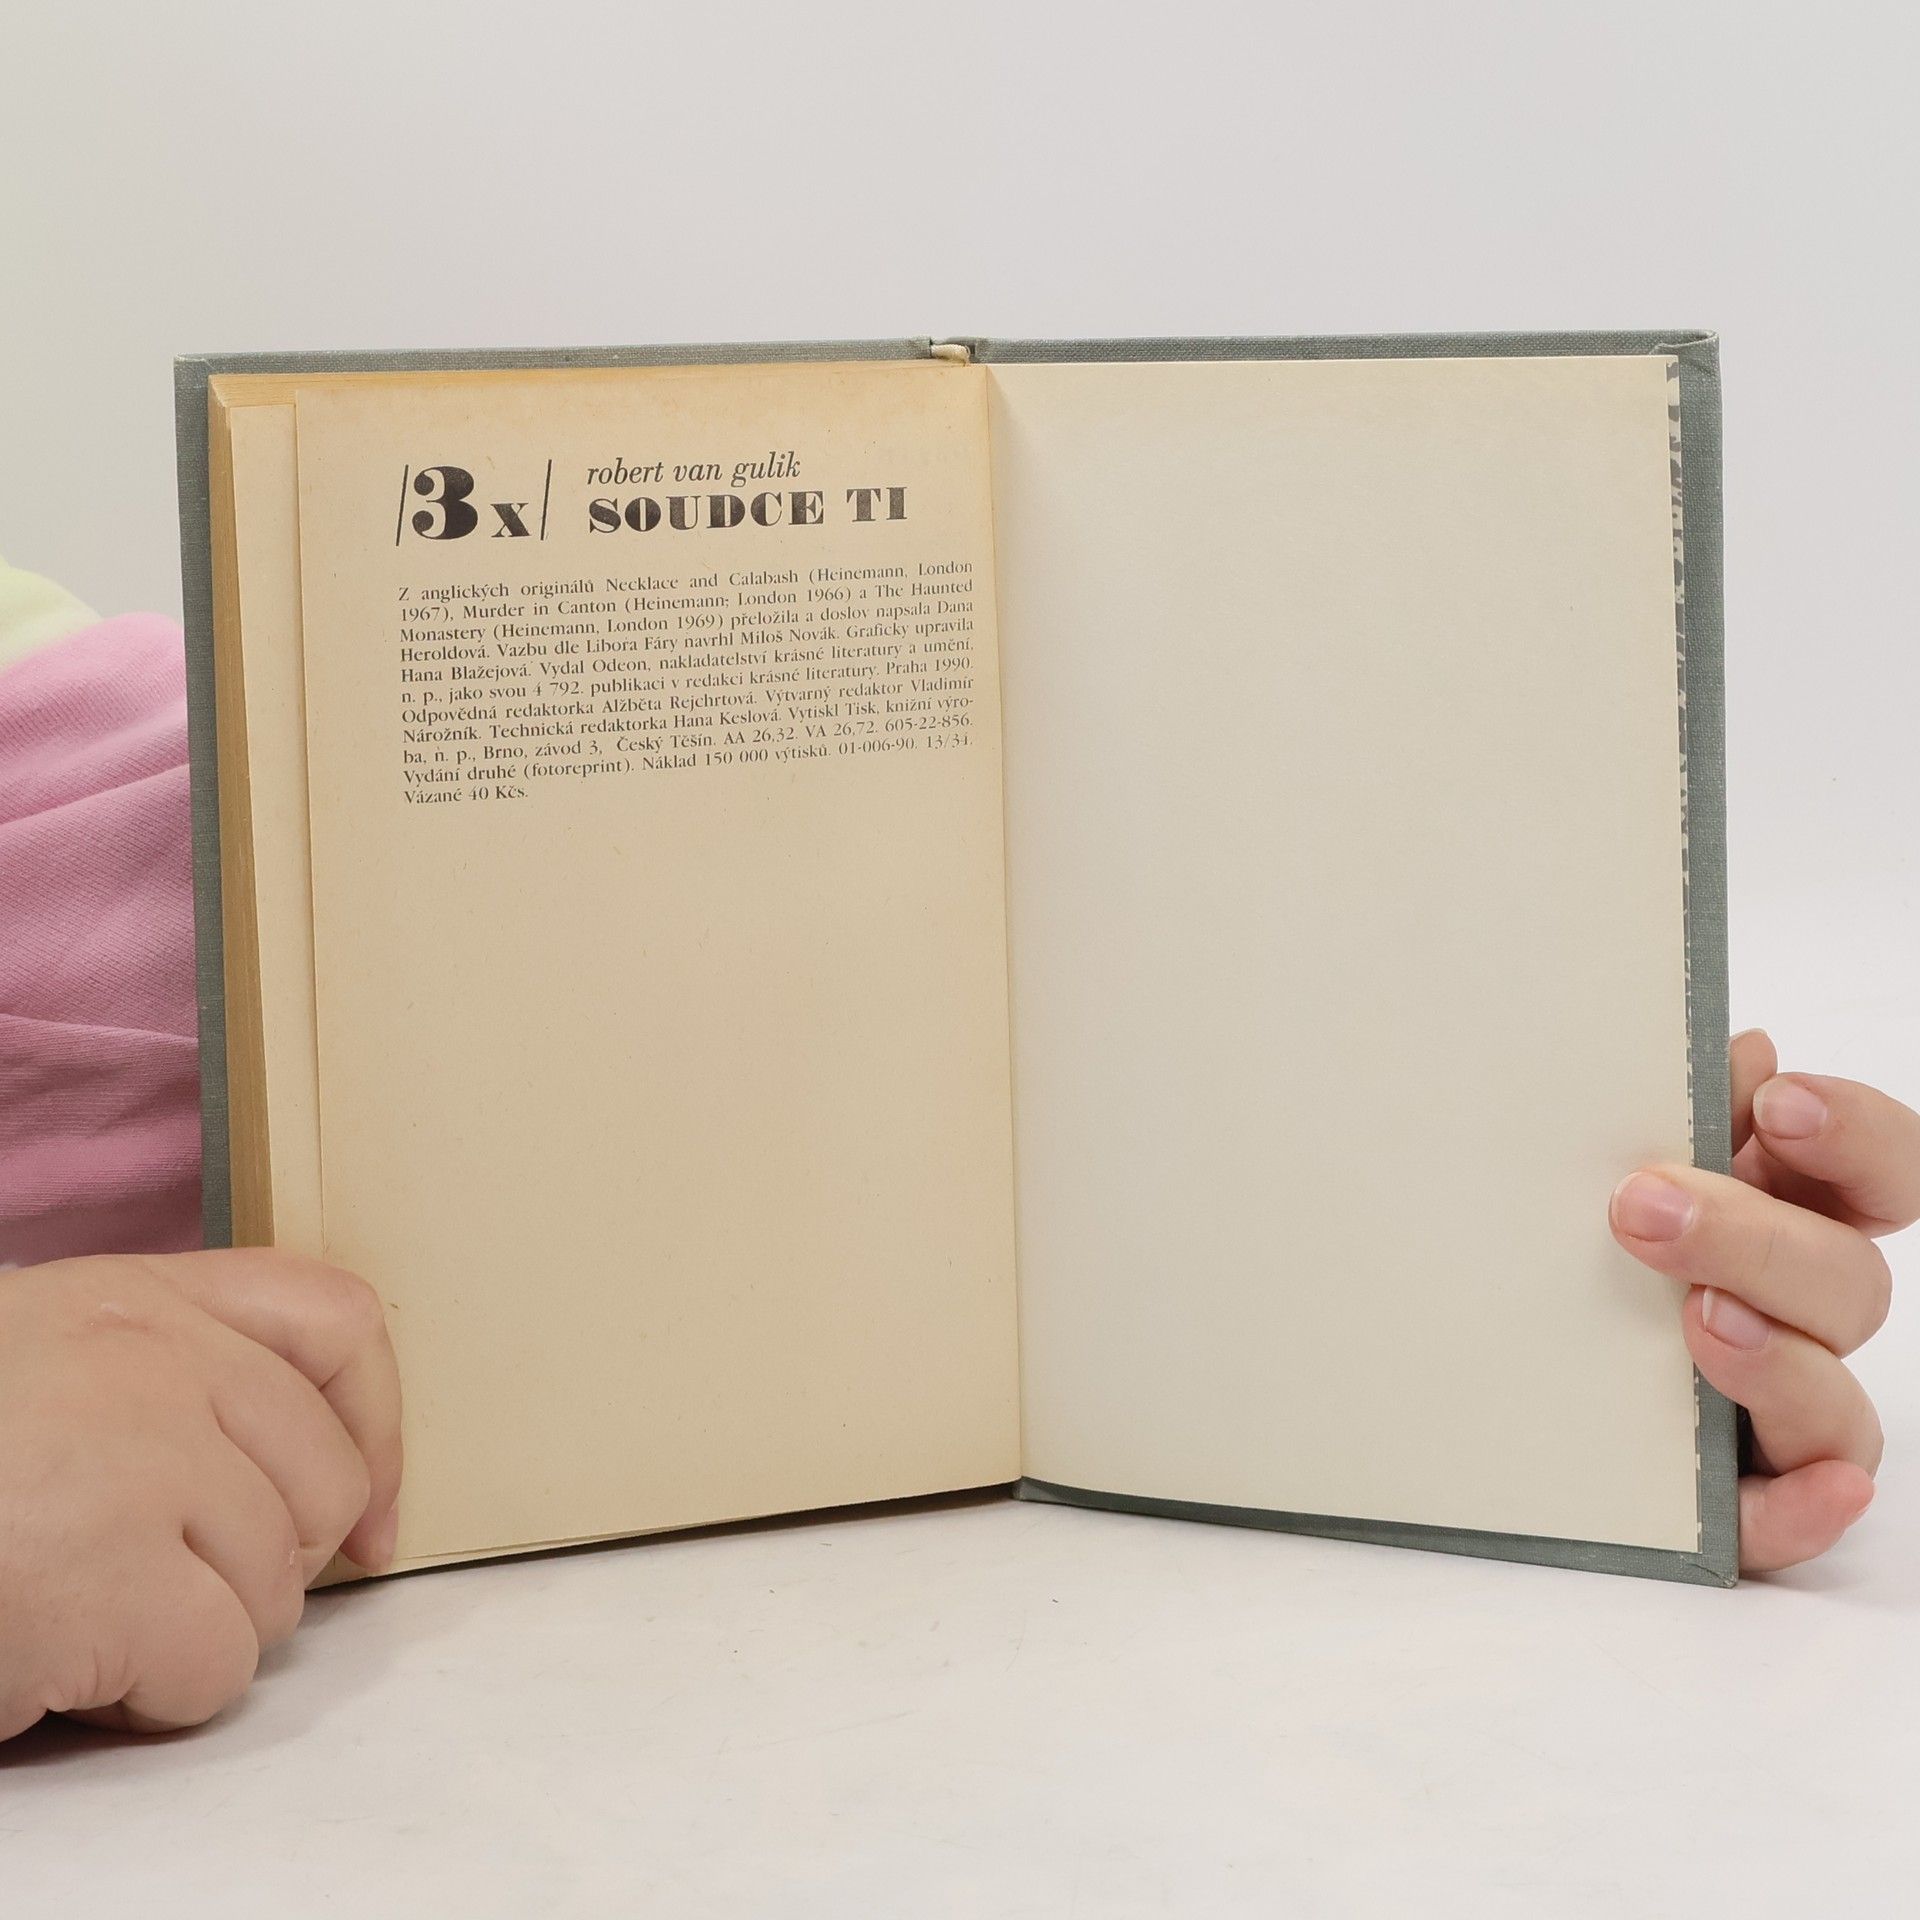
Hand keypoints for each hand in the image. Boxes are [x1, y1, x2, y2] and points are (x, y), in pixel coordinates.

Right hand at [0, 1249, 401, 1739]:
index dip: (376, 1425)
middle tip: (167, 1594)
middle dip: (266, 1566)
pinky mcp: (107, 1574)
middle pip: (322, 1481)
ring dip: (196, 1636)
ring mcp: (139, 1460)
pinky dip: (155, 1700)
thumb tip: (300, 1482)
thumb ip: (162, 1381)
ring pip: (276, 1590)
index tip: (367, 1518)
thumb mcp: (40, 1365)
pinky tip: (67, 1675)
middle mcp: (153, 1358)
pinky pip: (217, 1668)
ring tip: (86, 1622)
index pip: (336, 1318)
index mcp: (132, 1295)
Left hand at [1610, 1030, 1912, 1572]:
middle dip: (1757, 1239)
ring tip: (1698, 1321)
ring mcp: (1771, 1408)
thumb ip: (1673, 1113)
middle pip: (1846, 1282)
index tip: (1779, 1103)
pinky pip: (1787, 1518)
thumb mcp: (1600, 1167)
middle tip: (1643, 1207)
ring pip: (1834, 1404)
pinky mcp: (1731, 1497)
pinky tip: (1815, 1486)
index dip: (1855, 1138)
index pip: (1876, 1173)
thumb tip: (1743, 1051)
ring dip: (1780, 1361)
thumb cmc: (1564, 1237)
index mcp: (1778, 1215)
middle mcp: (1794, 1313)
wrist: (1466, 1350)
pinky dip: (1807, 1508)